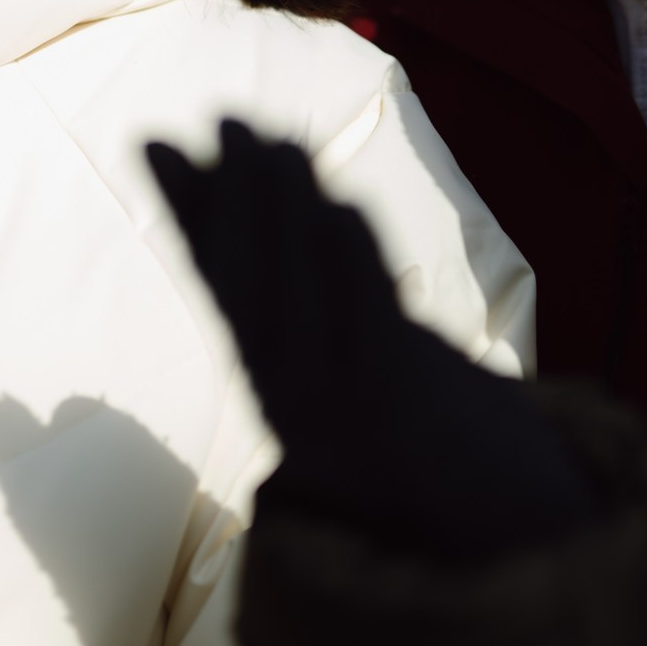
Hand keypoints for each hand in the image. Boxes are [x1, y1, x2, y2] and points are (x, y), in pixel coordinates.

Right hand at [148, 119, 591, 561]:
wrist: (494, 523)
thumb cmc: (409, 422)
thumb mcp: (337, 353)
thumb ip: (293, 288)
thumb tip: (239, 196)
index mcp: (271, 385)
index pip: (215, 279)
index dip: (183, 208)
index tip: (151, 143)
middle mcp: (290, 400)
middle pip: (245, 282)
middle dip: (233, 196)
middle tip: (223, 121)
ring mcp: (343, 404)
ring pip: (301, 290)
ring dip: (285, 209)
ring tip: (272, 139)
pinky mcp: (400, 402)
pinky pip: (367, 320)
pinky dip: (350, 263)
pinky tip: (338, 207)